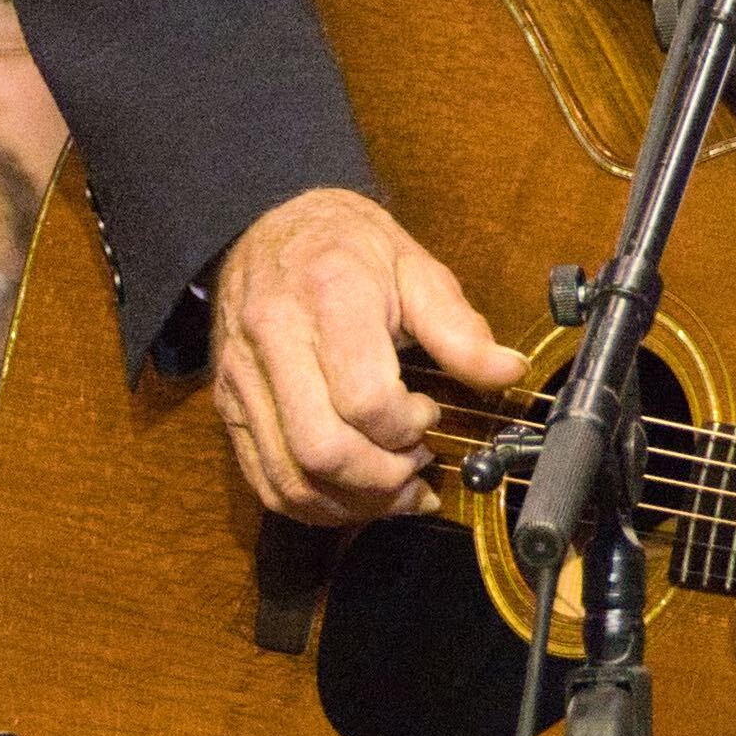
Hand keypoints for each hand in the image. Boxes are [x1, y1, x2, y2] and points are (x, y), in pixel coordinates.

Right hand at [207, 188, 521, 529]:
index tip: (427, 412)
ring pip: (290, 479)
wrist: (265, 228)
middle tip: (414, 463)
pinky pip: (265, 482)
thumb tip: (507, 373)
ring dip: (351, 503)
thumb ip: (459, 327)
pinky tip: (352, 497)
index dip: (407, 426)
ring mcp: (243, 379)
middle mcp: (274, 340)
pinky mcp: (229, 407)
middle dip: (381, 479)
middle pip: (321, 450)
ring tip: (393, 490)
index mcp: (328, 296)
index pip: (364, 399)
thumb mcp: (414, 267)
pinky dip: (313, 506)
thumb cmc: (345, 247)